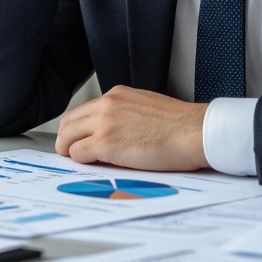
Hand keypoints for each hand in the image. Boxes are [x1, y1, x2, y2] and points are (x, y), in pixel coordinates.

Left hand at [55, 85, 208, 171]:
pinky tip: (93, 166)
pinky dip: (81, 162)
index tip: (78, 138)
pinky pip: (78, 154)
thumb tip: (116, 130)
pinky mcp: (105, 143)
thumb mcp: (147, 107)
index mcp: (117, 95)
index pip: (83, 111)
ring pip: (68, 138)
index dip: (78, 128)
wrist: (195, 132)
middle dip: (67, 139)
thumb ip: (126, 114)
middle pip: (69, 122)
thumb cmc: (180, 126)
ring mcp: (104, 123)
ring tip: (79, 161)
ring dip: (70, 151)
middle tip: (71, 152)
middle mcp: (107, 105)